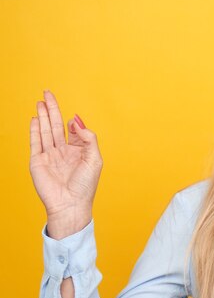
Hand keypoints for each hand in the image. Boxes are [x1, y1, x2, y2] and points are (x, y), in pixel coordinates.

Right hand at [29, 90, 102, 238]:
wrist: (70, 204)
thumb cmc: (85, 186)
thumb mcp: (94, 159)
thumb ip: (88, 138)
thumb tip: (77, 121)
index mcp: (78, 151)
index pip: (73, 130)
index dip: (73, 122)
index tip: (73, 120)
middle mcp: (63, 152)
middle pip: (56, 125)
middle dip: (53, 109)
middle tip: (48, 93)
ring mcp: (50, 156)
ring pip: (46, 130)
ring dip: (43, 115)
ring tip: (41, 101)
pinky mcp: (38, 161)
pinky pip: (35, 141)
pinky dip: (35, 129)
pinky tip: (35, 118)